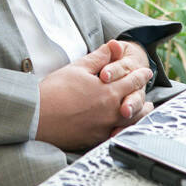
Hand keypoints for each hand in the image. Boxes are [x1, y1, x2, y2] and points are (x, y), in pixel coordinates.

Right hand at [36, 42, 152, 151]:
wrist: (36, 117)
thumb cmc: (54, 90)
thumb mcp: (78, 68)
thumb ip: (99, 57)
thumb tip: (114, 46)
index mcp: (109, 92)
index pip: (132, 81)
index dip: (141, 75)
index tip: (147, 72)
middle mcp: (110, 112)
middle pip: (135, 103)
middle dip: (143, 96)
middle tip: (149, 95)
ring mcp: (103, 128)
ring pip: (130, 122)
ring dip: (140, 115)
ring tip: (145, 111)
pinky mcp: (94, 139)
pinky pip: (117, 134)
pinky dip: (126, 128)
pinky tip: (125, 126)